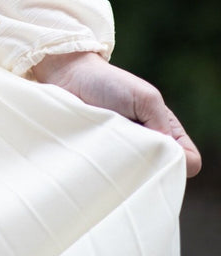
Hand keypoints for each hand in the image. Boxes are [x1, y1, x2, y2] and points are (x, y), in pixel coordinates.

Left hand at [32, 52, 200, 177]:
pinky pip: (110, 176)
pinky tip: (97, 154)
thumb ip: (163, 127)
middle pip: (163, 174)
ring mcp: (122, 154)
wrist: (66, 77)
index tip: (158, 148)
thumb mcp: (145, 99)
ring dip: (126, 166)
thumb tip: (170, 158)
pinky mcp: (99, 158)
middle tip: (128, 145)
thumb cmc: (107, 83)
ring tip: (109, 145)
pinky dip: (107, 168)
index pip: (189, 161)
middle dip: (150, 166)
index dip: (180, 160)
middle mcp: (146, 146)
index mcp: (164, 131)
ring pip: (136, 179)